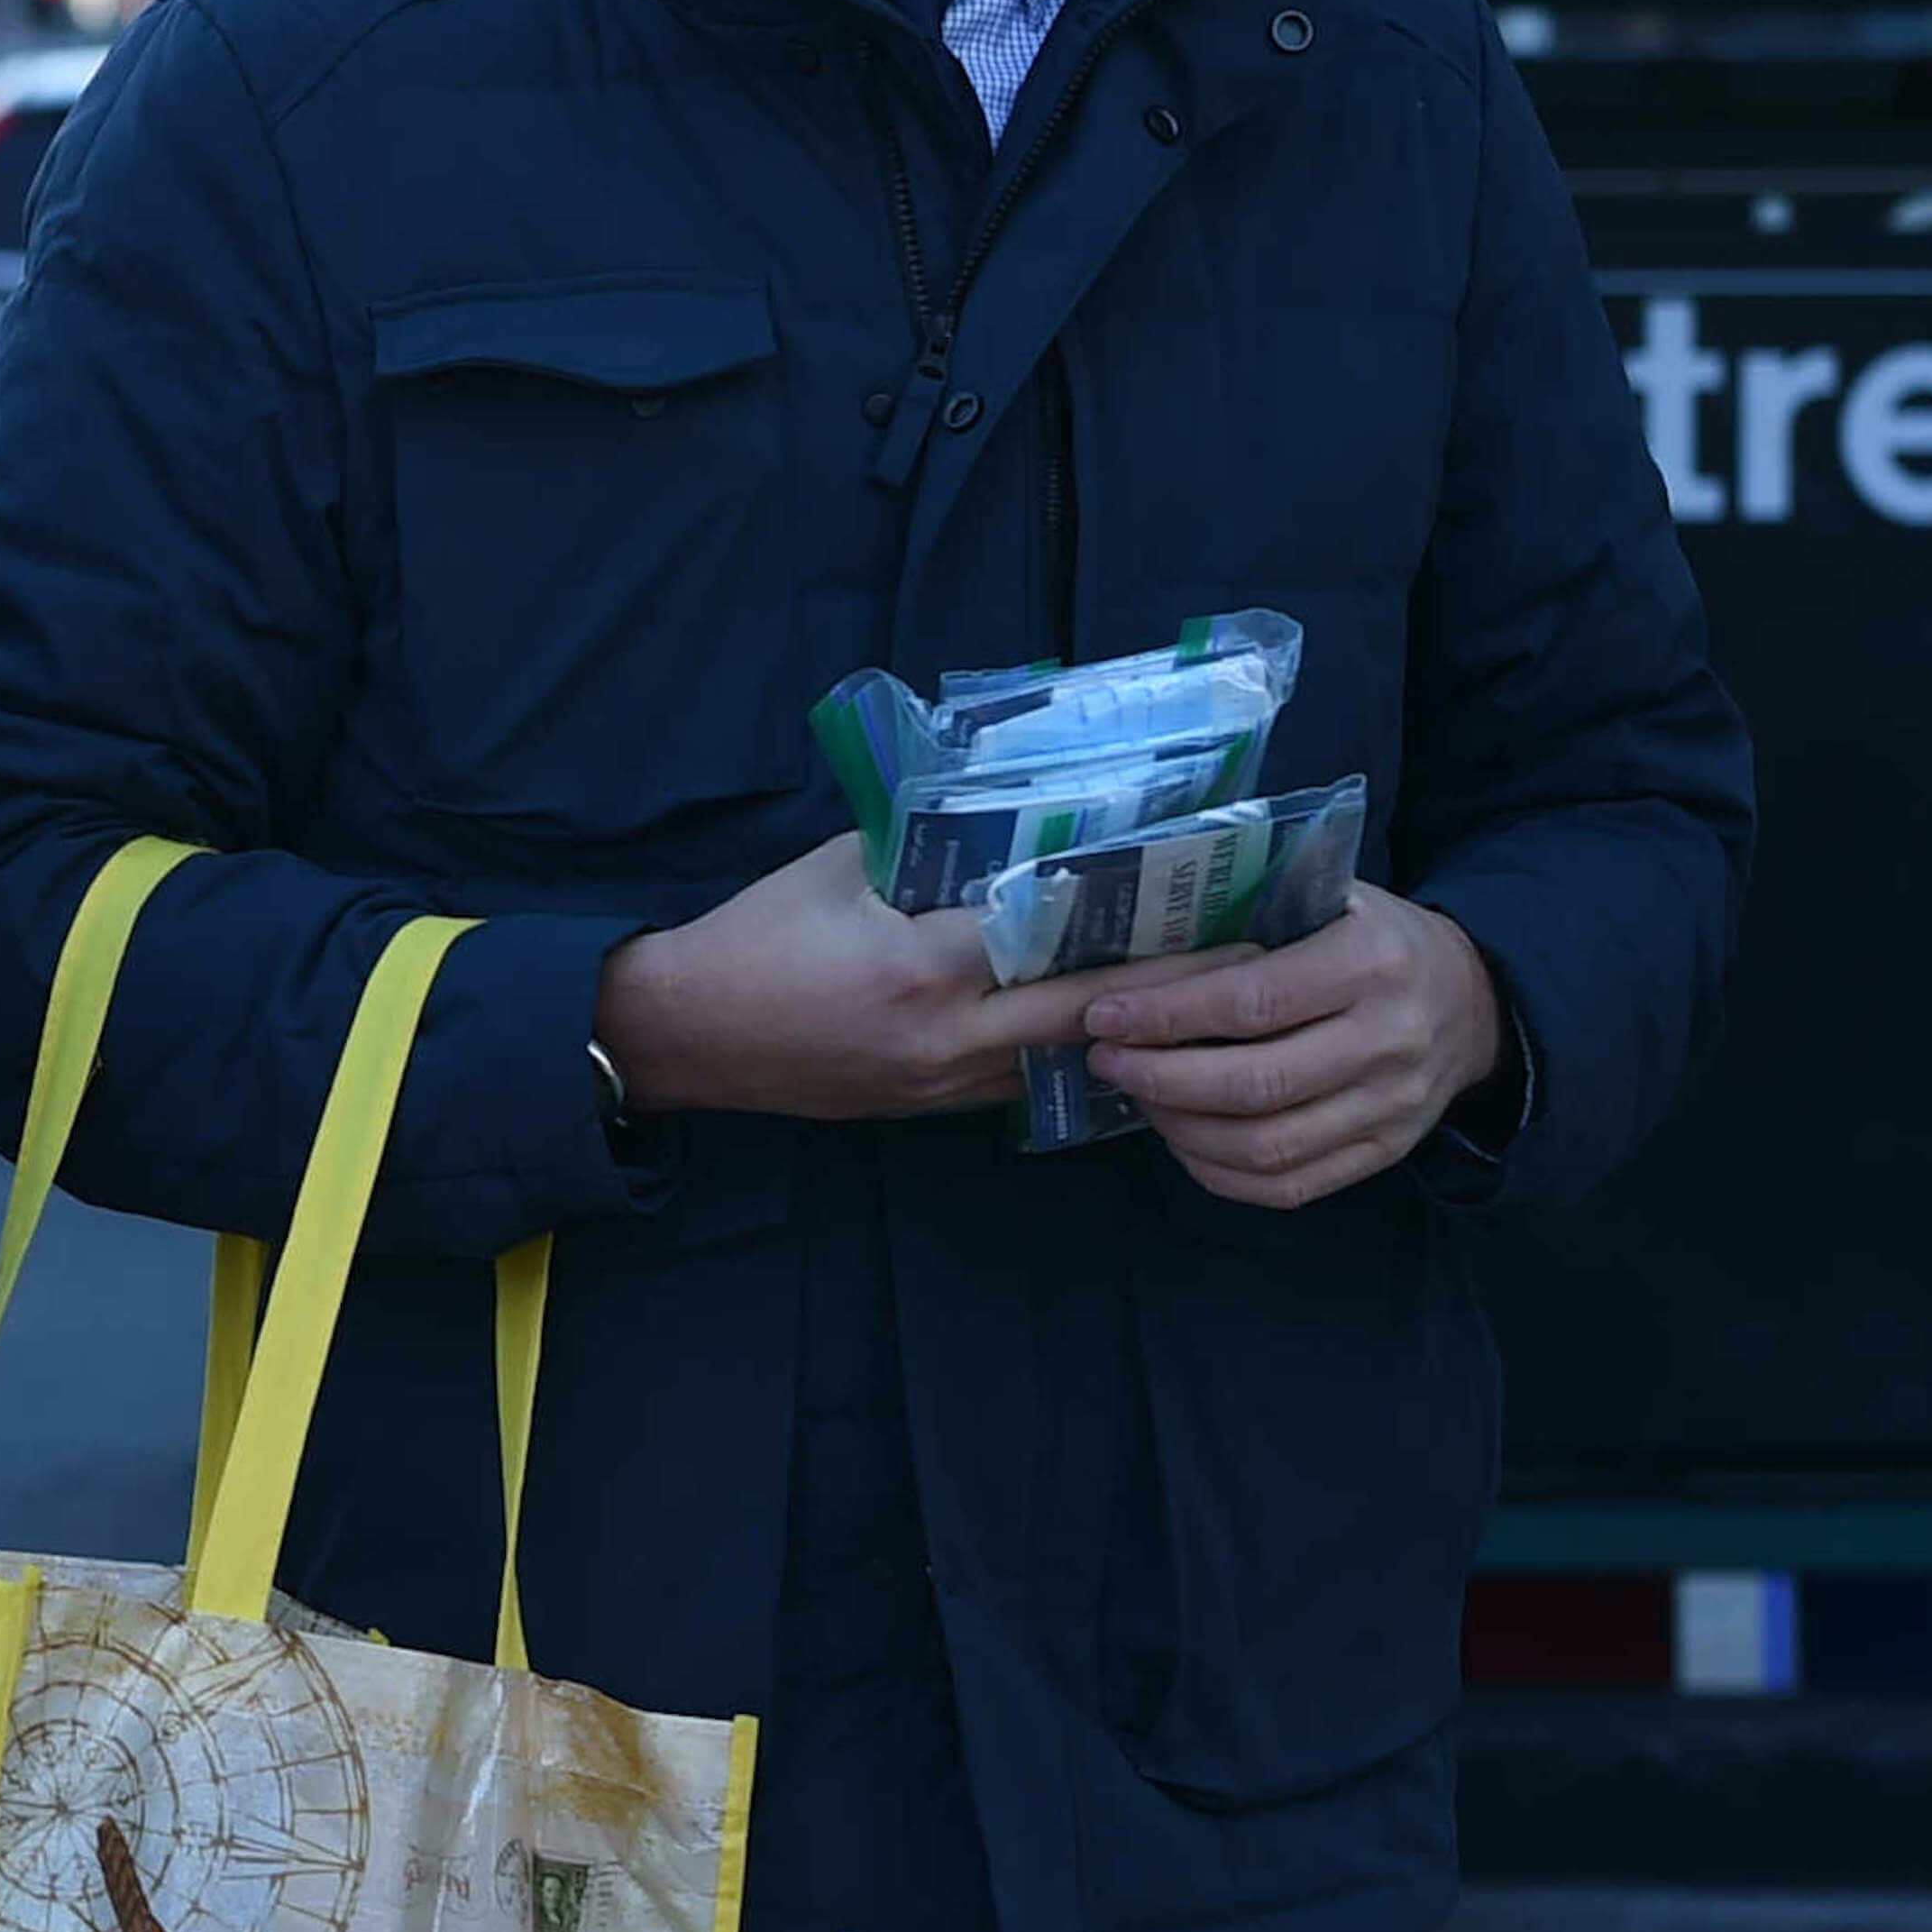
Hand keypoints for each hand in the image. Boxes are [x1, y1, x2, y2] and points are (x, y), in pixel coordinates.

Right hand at [591, 834, 1231, 1124]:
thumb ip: (930, 847)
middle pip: (1089, 1014)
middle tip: (1248, 953)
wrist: (683, 1034)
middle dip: (1174, 989)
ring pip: (1066, 1061)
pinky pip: (1026, 1085)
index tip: (1209, 895)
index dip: (1139, 921)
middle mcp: (946, 1037)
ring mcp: (942, 1085)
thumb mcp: (842, 865)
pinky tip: (1125, 1040)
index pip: (1056, 940)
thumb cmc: (755, 934)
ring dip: (1135, 1032)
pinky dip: (1077, 1059)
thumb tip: (1014, 822)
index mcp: (923, 964)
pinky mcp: (931, 1109)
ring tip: (1205, 996)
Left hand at [1072, 886, 1504, 1210]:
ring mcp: (1393, 1106)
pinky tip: (1181, 1140)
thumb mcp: (1330, 898)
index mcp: (1371, 963)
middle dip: (1160, 1079)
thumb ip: (1253, 914)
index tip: (1104, 1017)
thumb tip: (1134, 944)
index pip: (1252, 1002)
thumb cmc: (1374, 939)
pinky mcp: (1387, 1152)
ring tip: (1139, 1097)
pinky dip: (1219, 1174)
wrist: (1473, 999)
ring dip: (1181, 1129)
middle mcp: (1390, 1040)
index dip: (1166, 1016)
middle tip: (1108, 1060)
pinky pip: (1290, 1188)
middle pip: (1255, 1085)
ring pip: (1267, 1147)